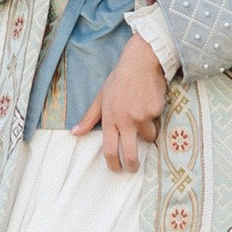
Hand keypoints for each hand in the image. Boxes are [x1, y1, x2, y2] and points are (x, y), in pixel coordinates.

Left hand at [72, 37, 168, 173]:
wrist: (141, 61)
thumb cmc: (119, 79)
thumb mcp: (101, 96)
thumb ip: (89, 117)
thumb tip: (75, 132)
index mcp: (110, 118)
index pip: (110, 149)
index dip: (113, 164)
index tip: (116, 169)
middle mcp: (126, 120)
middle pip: (130, 153)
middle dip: (132, 165)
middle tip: (133, 168)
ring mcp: (142, 116)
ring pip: (148, 136)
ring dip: (147, 133)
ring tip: (142, 114)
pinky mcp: (156, 111)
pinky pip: (157, 121)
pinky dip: (154, 116)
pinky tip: (150, 100)